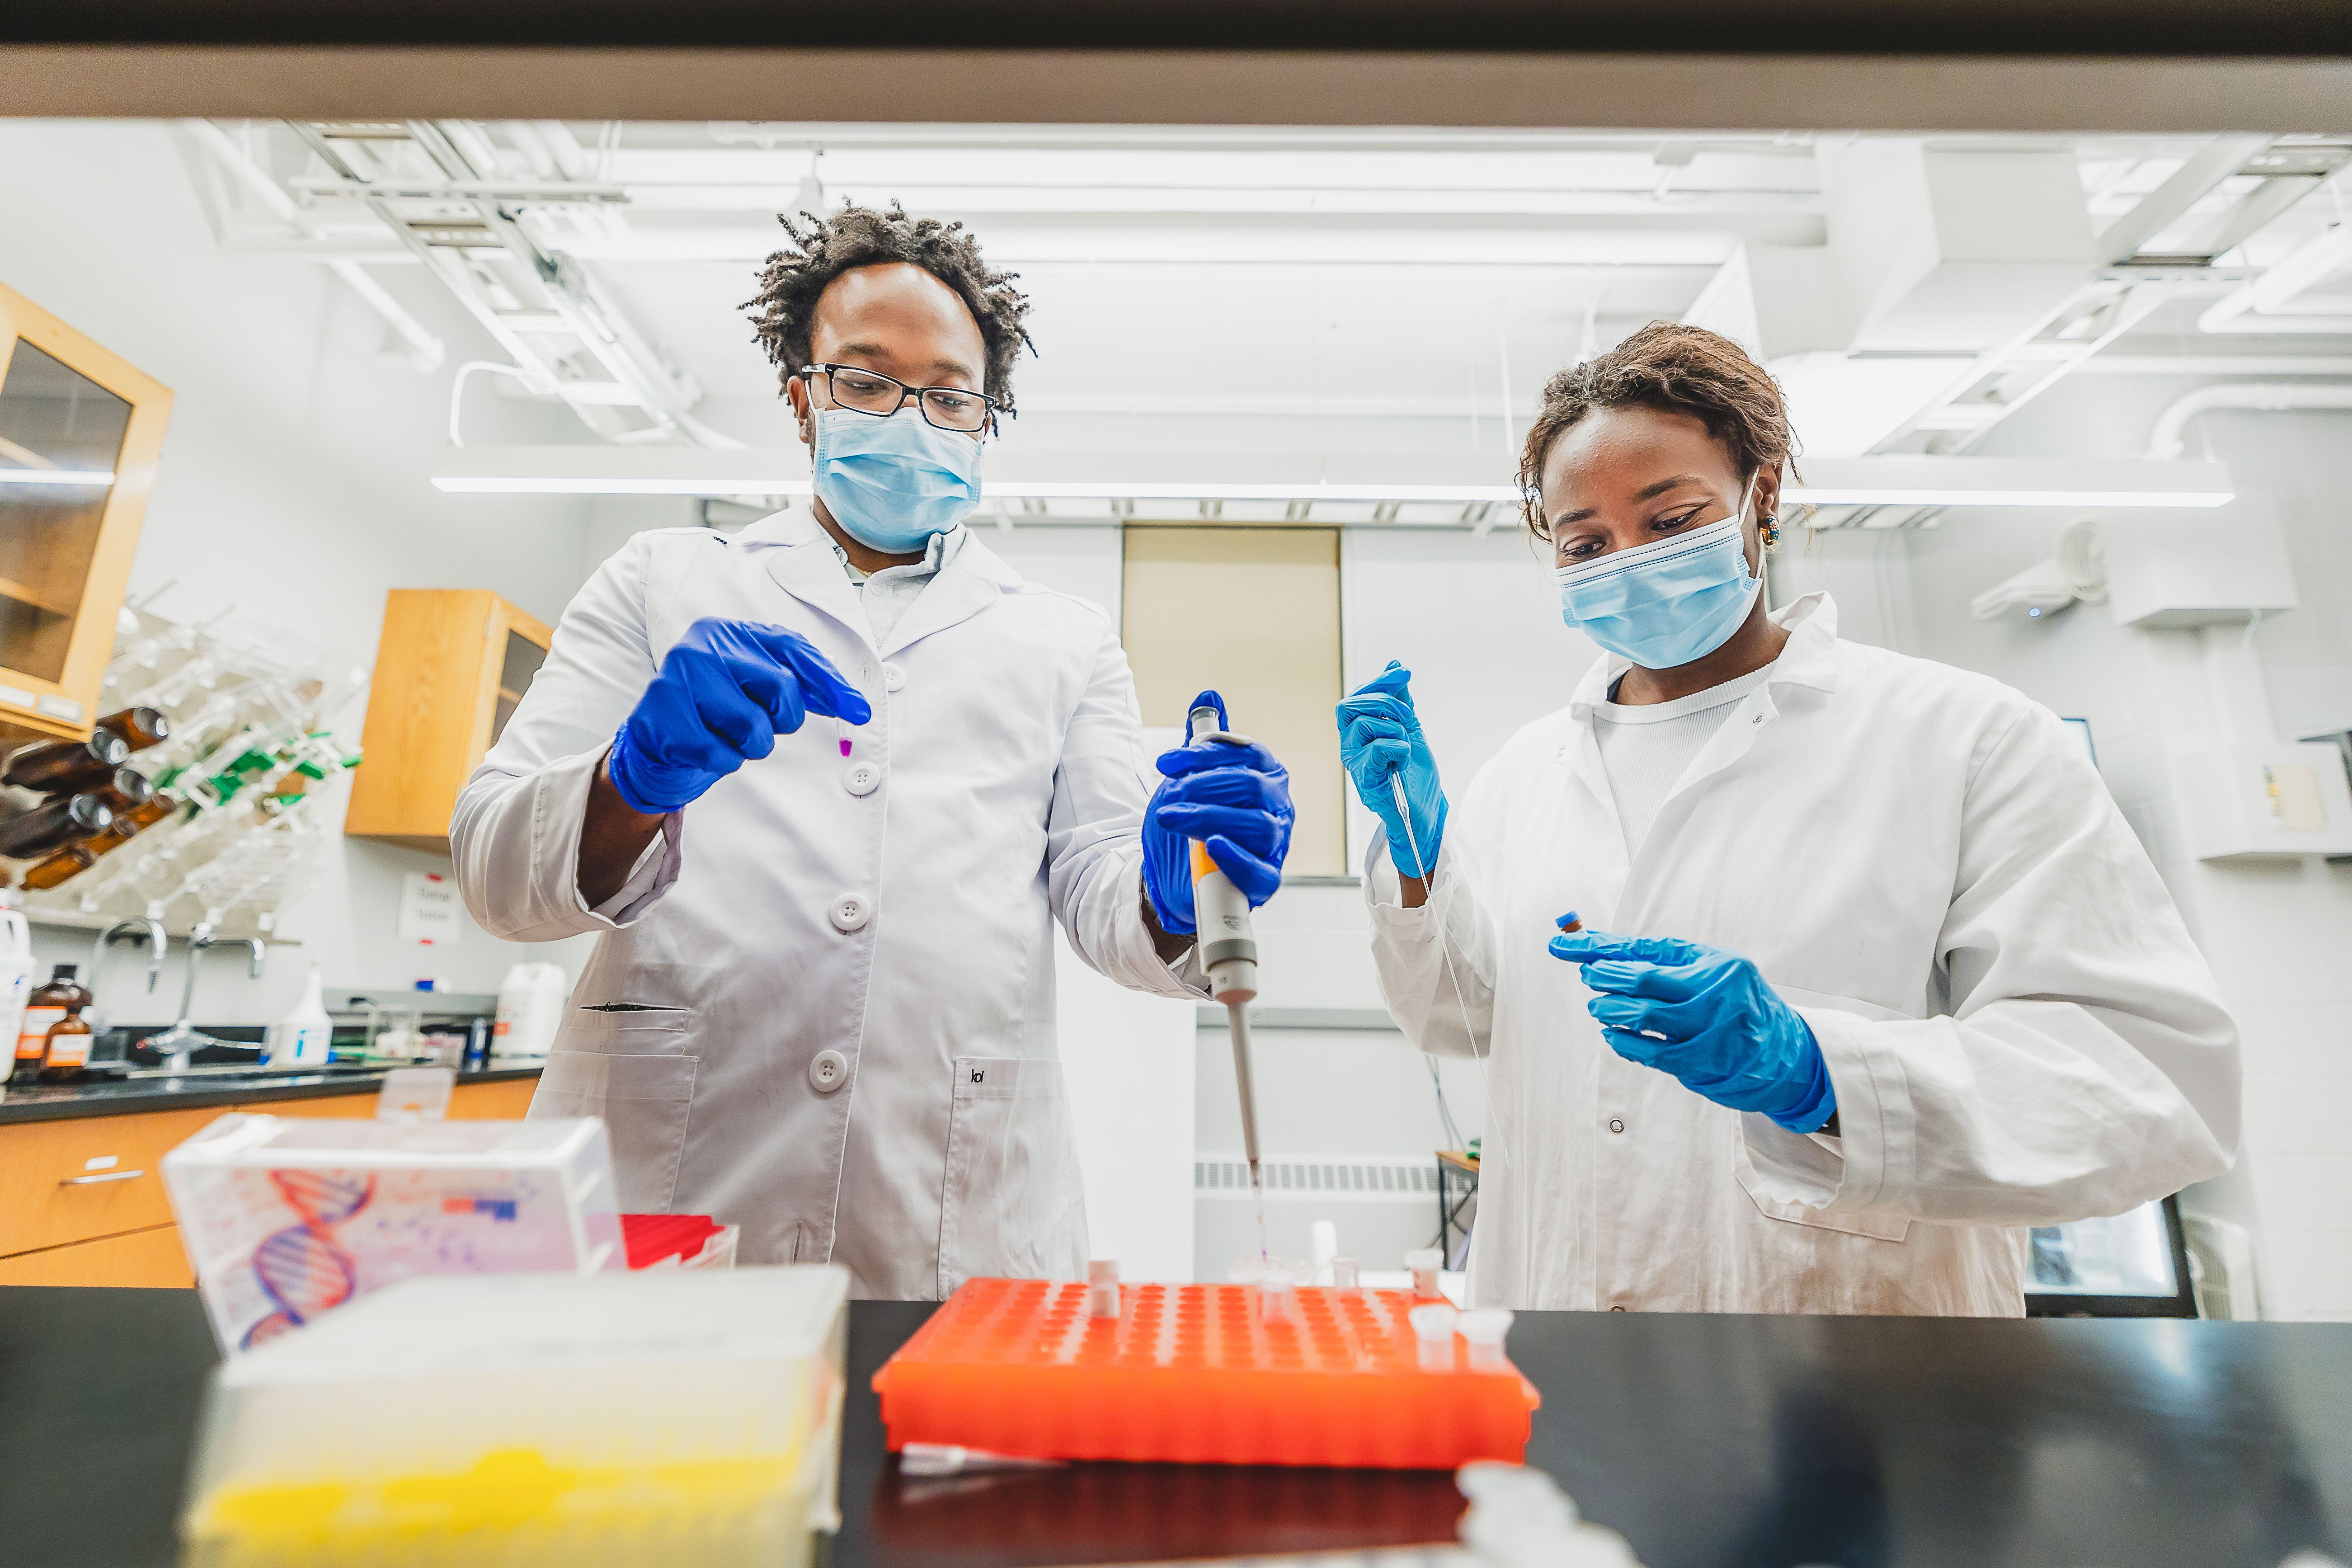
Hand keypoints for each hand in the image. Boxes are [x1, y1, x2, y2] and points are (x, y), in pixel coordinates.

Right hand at [606, 618, 872, 813]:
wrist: (653, 744)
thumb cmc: (713, 713)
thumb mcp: (753, 688)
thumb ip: (798, 684)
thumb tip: (856, 704)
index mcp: (727, 632)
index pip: (793, 649)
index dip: (830, 682)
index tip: (860, 712)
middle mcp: (702, 646)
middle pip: (782, 688)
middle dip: (782, 719)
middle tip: (759, 724)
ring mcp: (679, 679)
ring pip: (755, 727)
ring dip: (751, 746)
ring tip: (726, 736)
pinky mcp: (664, 718)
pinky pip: (723, 755)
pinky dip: (723, 762)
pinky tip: (704, 749)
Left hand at [1141, 690, 1293, 936]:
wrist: (1178, 872)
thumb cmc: (1194, 819)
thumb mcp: (1194, 777)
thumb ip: (1204, 740)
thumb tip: (1209, 695)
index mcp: (1266, 774)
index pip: (1245, 753)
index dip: (1203, 755)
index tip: (1165, 763)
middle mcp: (1278, 805)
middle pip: (1250, 786)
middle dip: (1203, 787)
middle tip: (1168, 795)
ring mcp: (1276, 843)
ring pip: (1256, 825)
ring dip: (1208, 818)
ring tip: (1171, 818)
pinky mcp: (1266, 879)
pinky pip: (1261, 870)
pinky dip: (1235, 857)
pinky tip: (1210, 845)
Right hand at [1336, 660, 1446, 878]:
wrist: (1427, 812)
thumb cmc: (1415, 776)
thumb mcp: (1411, 729)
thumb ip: (1401, 700)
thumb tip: (1394, 667)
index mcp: (1358, 733)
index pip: (1356, 697)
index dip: (1379, 682)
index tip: (1404, 673)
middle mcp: (1351, 747)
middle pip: (1349, 706)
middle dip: (1383, 701)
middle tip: (1408, 714)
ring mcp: (1355, 765)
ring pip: (1361, 725)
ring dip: (1394, 728)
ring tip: (1407, 743)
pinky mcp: (1366, 781)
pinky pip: (1375, 751)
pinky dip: (1396, 747)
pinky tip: (1404, 757)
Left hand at [1547, 923, 1835, 1133]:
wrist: (1783, 1054)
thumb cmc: (1738, 1003)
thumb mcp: (1713, 969)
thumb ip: (1666, 959)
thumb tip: (1606, 951)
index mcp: (1719, 966)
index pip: (1648, 952)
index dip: (1603, 949)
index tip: (1567, 945)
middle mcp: (1717, 995)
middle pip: (1646, 981)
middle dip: (1607, 978)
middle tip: (1589, 977)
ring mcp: (1712, 1032)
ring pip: (1647, 1018)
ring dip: (1612, 1012)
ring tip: (1598, 1008)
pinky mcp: (1704, 1064)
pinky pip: (1654, 1053)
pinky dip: (1627, 1044)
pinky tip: (1613, 1037)